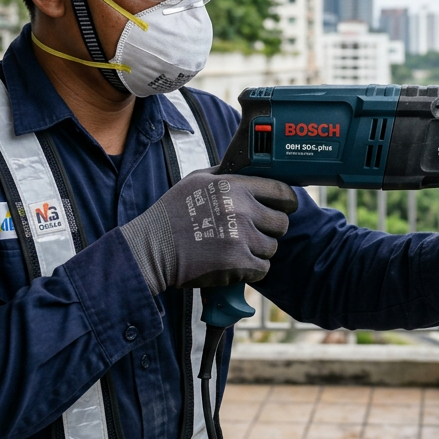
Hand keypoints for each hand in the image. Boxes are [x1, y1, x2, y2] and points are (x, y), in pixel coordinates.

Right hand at [120, 168, 298, 293]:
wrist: (151, 249)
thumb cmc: (172, 214)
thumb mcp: (195, 180)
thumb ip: (225, 174)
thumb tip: (248, 168)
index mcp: (233, 185)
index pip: (281, 191)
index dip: (287, 201)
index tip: (284, 208)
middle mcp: (240, 209)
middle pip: (281, 223)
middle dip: (270, 229)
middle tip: (253, 233)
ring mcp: (240, 237)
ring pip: (271, 247)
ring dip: (258, 251)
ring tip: (235, 249)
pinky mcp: (237, 263)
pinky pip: (262, 268)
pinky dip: (251, 270)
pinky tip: (232, 264)